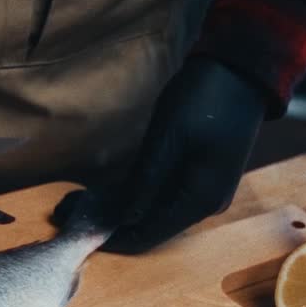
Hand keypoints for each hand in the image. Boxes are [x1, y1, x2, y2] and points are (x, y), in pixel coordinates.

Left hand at [57, 57, 267, 253]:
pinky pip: (162, 197)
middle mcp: (204, 205)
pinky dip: (133, 195)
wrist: (242, 70)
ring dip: (116, 208)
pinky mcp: (199, 178)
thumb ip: (144, 183)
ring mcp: (204, 193)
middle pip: (149, 226)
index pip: (148, 235)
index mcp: (200, 200)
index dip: (111, 237)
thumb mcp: (168, 140)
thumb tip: (122, 219)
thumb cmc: (206, 99)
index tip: (73, 230)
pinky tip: (102, 192)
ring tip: (73, 201)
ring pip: (153, 211)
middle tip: (63, 211)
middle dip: (107, 222)